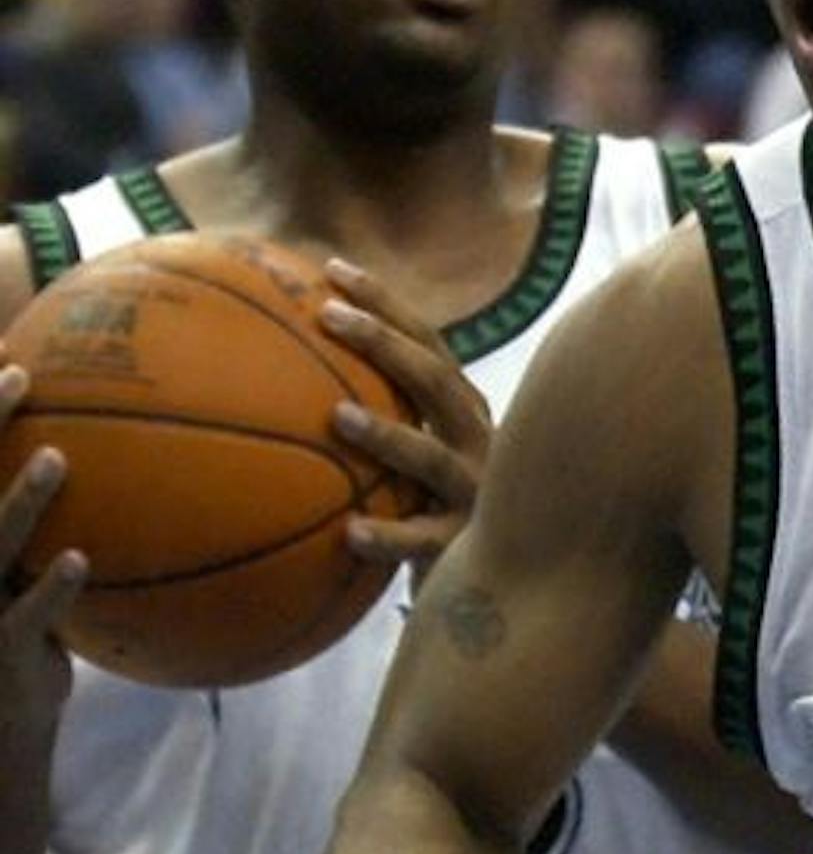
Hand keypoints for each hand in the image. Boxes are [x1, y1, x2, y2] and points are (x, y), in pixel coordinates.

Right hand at [0, 366, 83, 757]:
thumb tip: (107, 488)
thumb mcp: (26, 597)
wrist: (6, 739)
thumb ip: (47, 547)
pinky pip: (29, 614)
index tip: (5, 356)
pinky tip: (80, 560)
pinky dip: (53, 587)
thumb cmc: (24, 655)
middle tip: (21, 376)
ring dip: (21, 498)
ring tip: (56, 458)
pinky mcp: (5, 651)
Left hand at [318, 262, 492, 581]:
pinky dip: (389, 537)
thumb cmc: (429, 511)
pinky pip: (423, 542)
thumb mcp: (408, 458)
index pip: (426, 342)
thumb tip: (273, 370)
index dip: (385, 303)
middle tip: (327, 316)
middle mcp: (477, 443)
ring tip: (337, 416)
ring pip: (433, 459)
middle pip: (435, 380)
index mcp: (461, 412)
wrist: (498, 584)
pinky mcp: (464, 550)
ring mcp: (475, 496)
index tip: (331, 269)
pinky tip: (350, 534)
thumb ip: (366, 412)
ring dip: (387, 433)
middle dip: (384, 342)